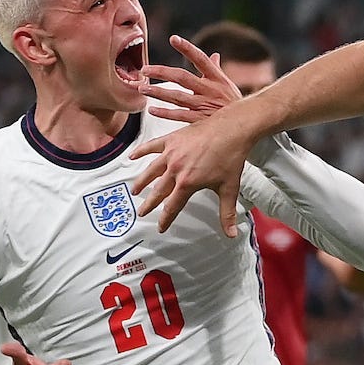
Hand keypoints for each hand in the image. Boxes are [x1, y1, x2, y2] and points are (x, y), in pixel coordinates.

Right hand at [130, 61, 265, 235]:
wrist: (232, 129)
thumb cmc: (231, 157)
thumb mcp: (229, 188)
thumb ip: (227, 213)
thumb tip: (231, 234)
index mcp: (188, 183)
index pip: (172, 206)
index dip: (165, 219)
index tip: (160, 227)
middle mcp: (176, 169)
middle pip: (158, 191)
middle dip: (150, 204)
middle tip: (142, 212)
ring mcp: (171, 153)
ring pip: (151, 171)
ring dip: (142, 182)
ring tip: (135, 191)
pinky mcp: (172, 139)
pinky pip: (152, 146)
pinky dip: (141, 151)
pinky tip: (132, 156)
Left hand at [141, 35, 242, 124]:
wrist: (248, 125)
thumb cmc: (234, 104)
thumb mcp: (228, 85)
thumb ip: (217, 69)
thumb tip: (214, 54)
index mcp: (216, 78)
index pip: (200, 59)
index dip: (187, 48)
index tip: (173, 39)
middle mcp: (210, 90)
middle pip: (182, 77)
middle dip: (162, 73)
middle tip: (145, 70)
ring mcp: (205, 106)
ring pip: (177, 97)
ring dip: (158, 93)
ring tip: (142, 88)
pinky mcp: (201, 121)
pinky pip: (180, 116)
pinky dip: (165, 113)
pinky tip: (152, 110)